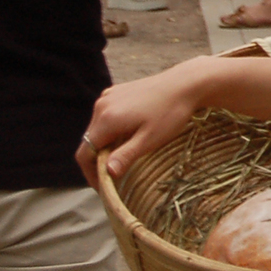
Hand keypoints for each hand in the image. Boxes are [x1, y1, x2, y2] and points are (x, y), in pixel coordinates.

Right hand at [77, 56, 214, 187]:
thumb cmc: (171, 113)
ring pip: (97, 129)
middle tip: (115, 176)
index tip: (104, 187)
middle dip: (98, 161)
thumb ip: (125, 156)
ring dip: (105, 145)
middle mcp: (102, 105)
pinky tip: (129, 137)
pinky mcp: (117, 92)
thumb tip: (107, 173)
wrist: (186, 83)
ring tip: (123, 158)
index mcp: (106, 118)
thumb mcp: (150, 139)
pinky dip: (112, 131)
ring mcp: (109, 96)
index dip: (91, 174)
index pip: (84, 153)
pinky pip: (106, 116)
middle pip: (89, 141)